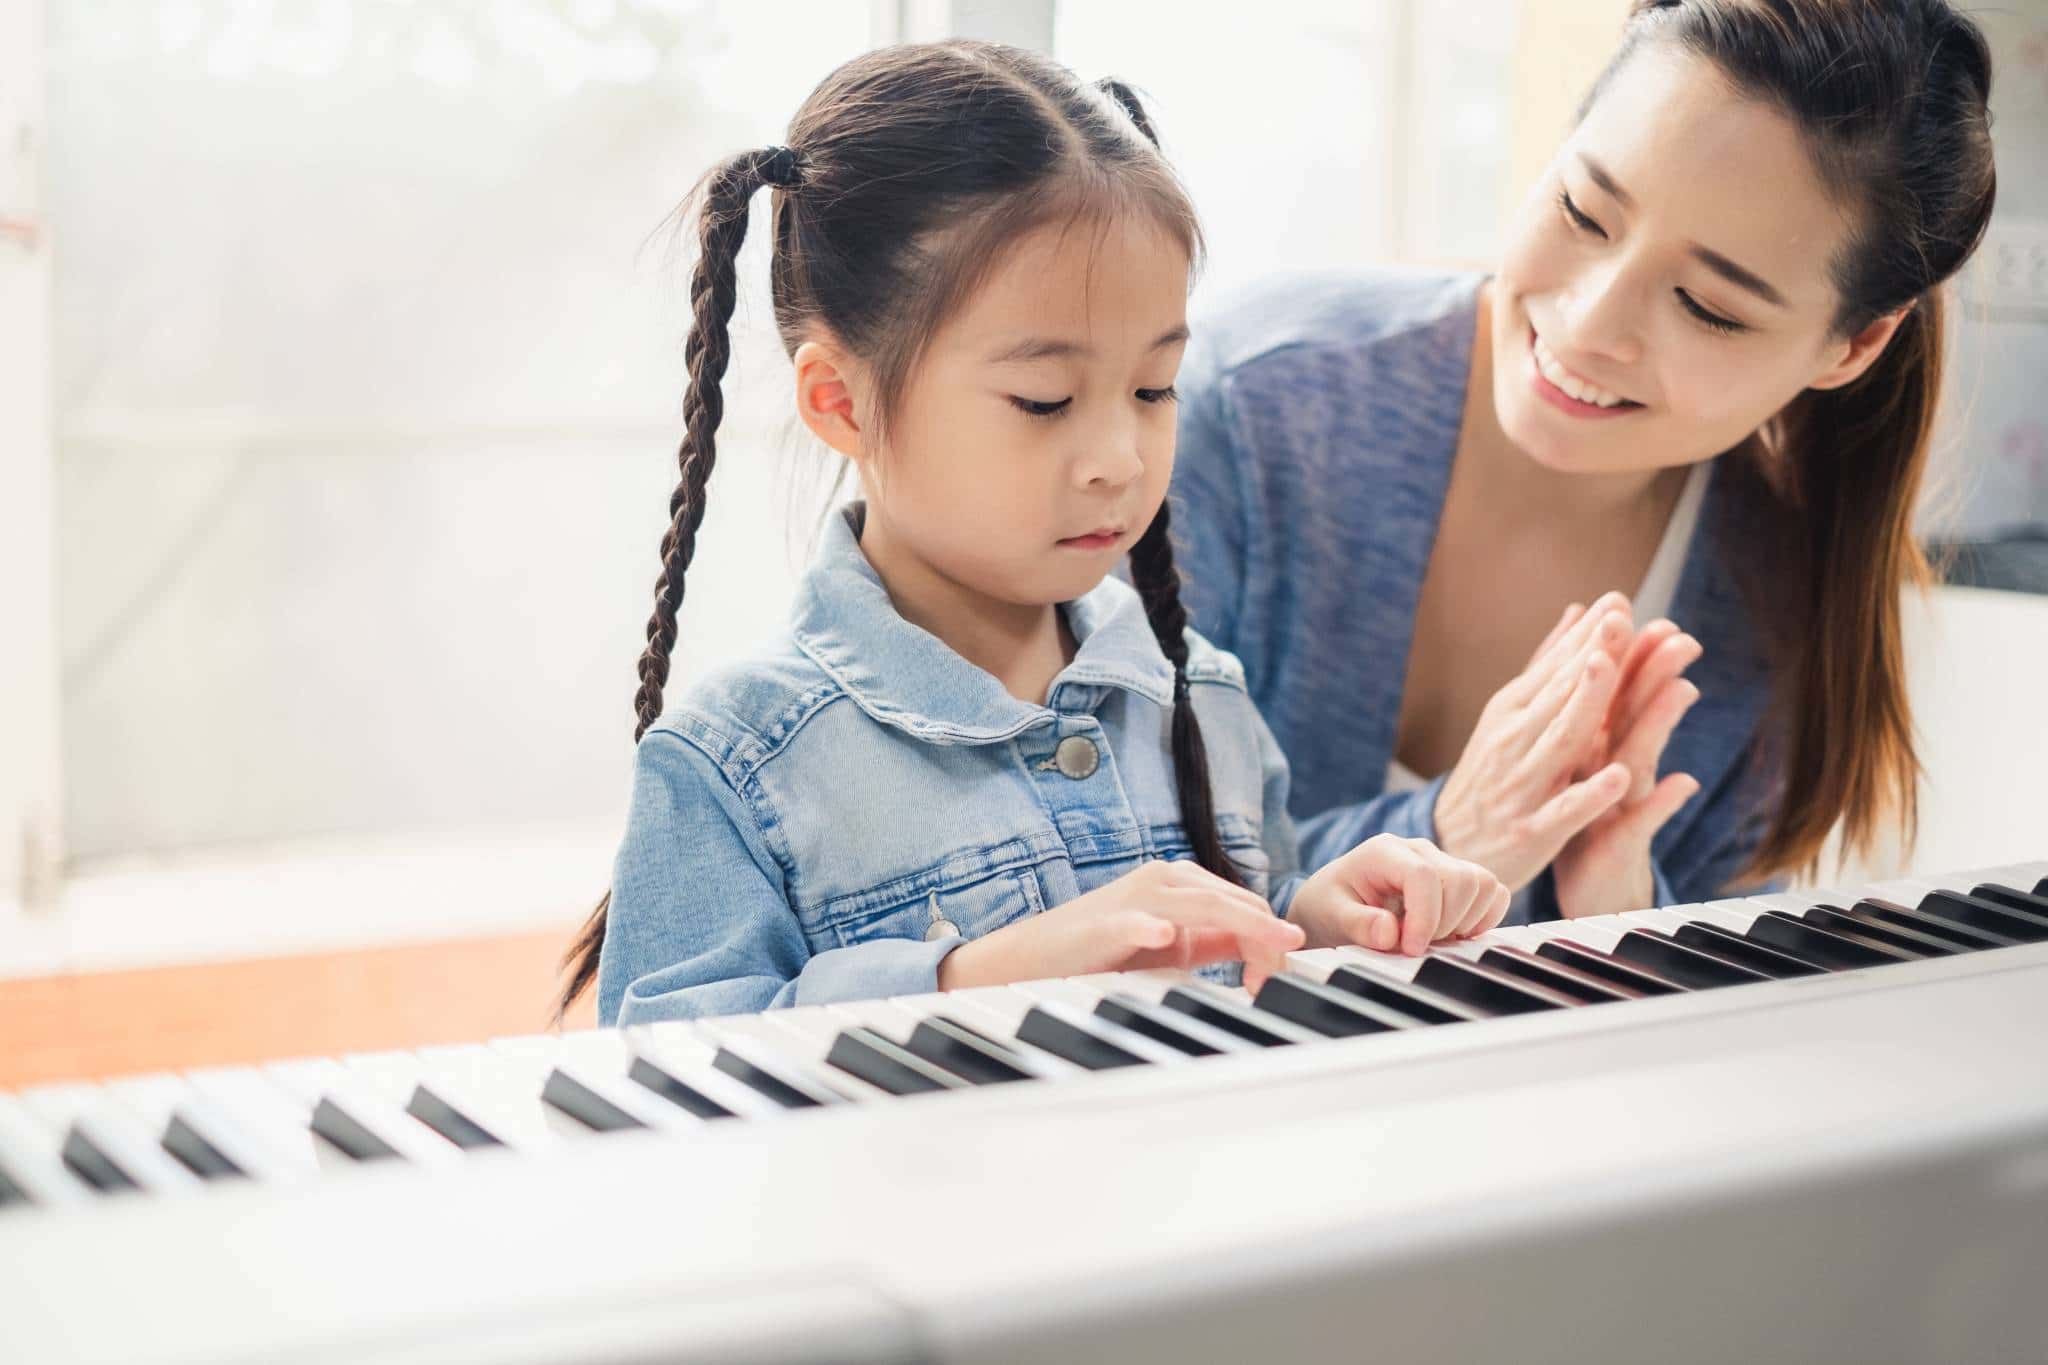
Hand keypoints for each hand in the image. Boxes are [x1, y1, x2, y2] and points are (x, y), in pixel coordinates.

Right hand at [936, 860, 1305, 992]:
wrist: (1037, 960)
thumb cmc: (1105, 952)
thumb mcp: (1173, 944)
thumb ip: (1214, 939)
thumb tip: (1264, 942)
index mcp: (1183, 883)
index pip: (1246, 904)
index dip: (1273, 938)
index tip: (1285, 978)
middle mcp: (1165, 879)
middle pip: (1235, 903)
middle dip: (1269, 938)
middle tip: (1288, 976)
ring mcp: (1136, 897)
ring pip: (1202, 904)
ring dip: (1243, 927)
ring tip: (1274, 946)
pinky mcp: (1106, 922)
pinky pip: (1135, 921)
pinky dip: (1152, 927)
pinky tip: (1167, 934)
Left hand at [1289, 834, 1510, 956]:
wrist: (1334, 900)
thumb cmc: (1331, 905)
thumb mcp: (1331, 915)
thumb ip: (1357, 924)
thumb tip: (1390, 933)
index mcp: (1384, 851)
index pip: (1424, 876)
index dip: (1426, 917)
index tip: (1412, 948)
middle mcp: (1419, 849)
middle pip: (1462, 880)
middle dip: (1444, 923)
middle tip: (1415, 944)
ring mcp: (1442, 861)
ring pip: (1484, 884)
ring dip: (1465, 921)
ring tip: (1431, 937)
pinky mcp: (1458, 878)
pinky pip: (1493, 892)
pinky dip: (1482, 918)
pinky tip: (1452, 933)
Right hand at [1432, 591, 1642, 890]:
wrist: (1449, 846)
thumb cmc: (1491, 775)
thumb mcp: (1511, 715)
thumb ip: (1548, 665)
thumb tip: (1578, 611)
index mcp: (1512, 712)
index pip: (1554, 668)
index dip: (1586, 635)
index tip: (1618, 599)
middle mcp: (1514, 742)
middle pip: (1558, 695)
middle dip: (1590, 655)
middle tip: (1619, 618)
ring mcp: (1522, 785)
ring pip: (1559, 741)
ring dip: (1584, 704)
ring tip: (1609, 668)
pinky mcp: (1532, 830)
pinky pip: (1564, 810)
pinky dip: (1589, 794)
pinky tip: (1619, 777)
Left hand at [1553, 631, 1704, 917]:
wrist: (1584, 884)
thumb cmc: (1577, 817)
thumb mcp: (1577, 763)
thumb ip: (1588, 717)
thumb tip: (1593, 664)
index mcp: (1601, 745)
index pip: (1613, 691)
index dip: (1625, 654)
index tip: (1637, 609)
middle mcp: (1621, 767)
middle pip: (1637, 712)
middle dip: (1655, 673)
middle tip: (1679, 633)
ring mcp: (1627, 803)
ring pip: (1646, 755)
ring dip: (1663, 723)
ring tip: (1684, 688)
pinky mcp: (1624, 843)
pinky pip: (1644, 821)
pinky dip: (1661, 803)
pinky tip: (1683, 783)